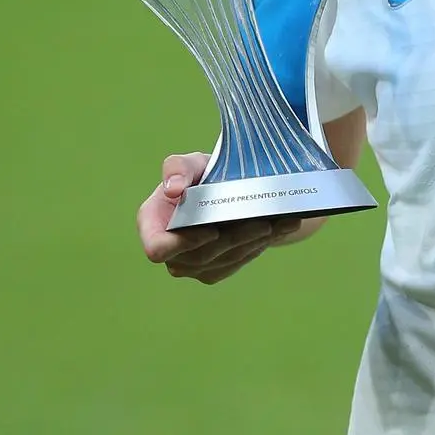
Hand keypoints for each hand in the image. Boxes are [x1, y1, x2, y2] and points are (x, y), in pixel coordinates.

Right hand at [137, 152, 301, 284]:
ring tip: (273, 225)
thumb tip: (174, 189)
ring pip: (224, 261)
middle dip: (232, 241)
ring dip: (250, 244)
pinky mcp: (216, 271)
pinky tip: (280, 229)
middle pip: (200, 256)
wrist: (223, 191)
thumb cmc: (199, 175)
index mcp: (153, 225)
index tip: (211, 230)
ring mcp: (193, 266)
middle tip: (261, 224)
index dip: (182, 244)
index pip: (157, 248)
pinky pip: (237, 263)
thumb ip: (177, 168)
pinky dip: (259, 246)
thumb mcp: (190, 163)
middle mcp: (171, 251)